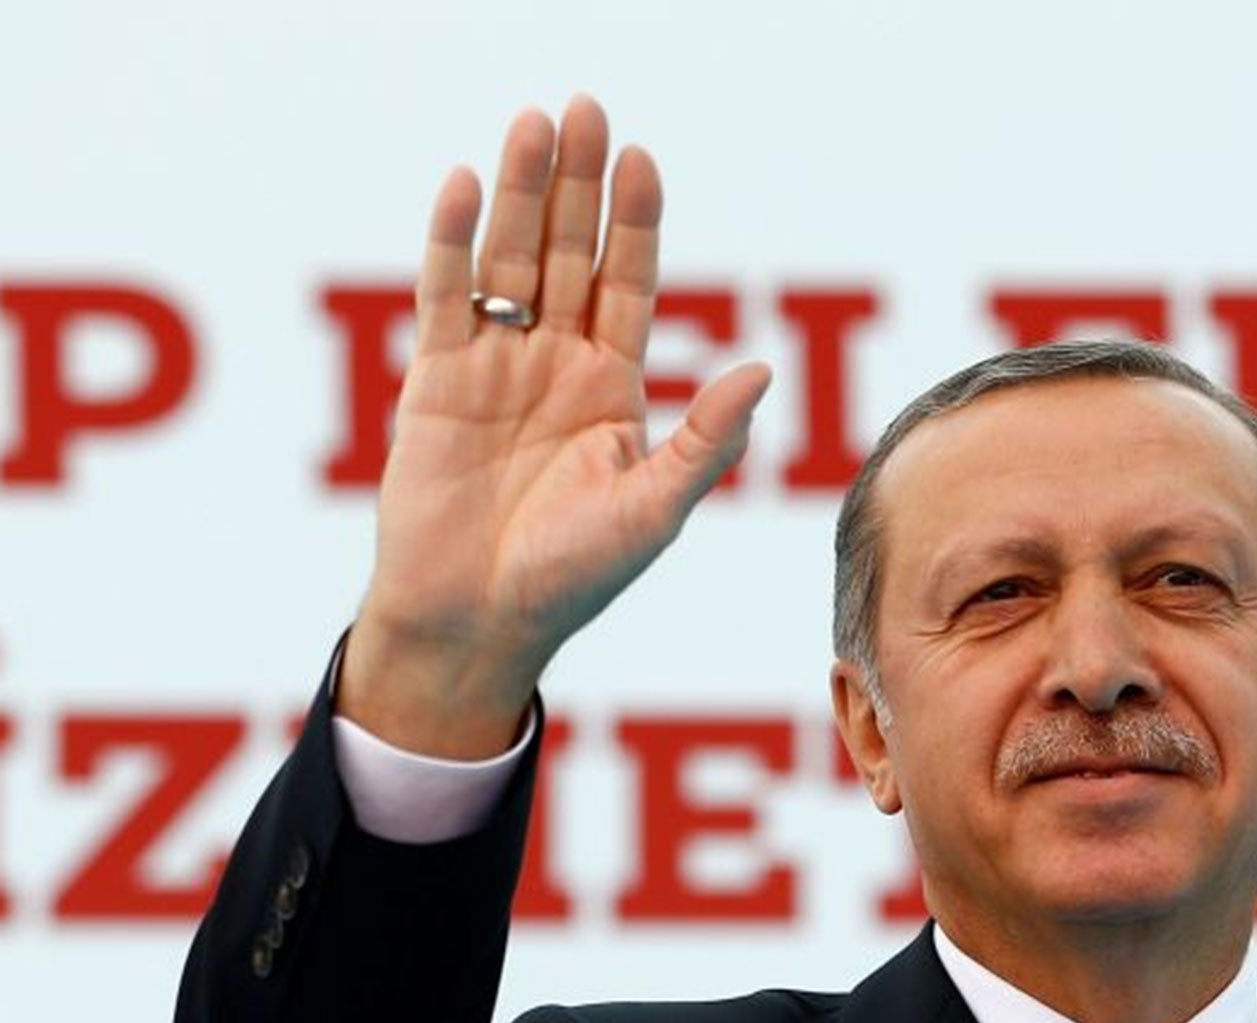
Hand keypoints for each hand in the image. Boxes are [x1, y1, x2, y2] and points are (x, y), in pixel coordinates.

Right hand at [338, 97, 770, 755]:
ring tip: (534, 124)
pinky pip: (446, 296)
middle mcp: (556, 365)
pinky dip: (454, 241)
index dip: (635, 222)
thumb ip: (705, 439)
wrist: (479, 621)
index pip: (628, 284)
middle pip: (571, 254)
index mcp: (613, 389)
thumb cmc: (575, 577)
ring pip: (511, 261)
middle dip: (580, 184)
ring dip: (522, 194)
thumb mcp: (655, 508)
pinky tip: (468, 184)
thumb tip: (762, 368)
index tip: (642, 158)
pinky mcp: (435, 381)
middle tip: (587, 108)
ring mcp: (494, 367)